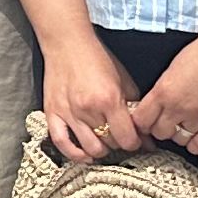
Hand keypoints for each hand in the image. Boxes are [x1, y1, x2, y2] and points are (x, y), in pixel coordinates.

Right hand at [39, 32, 146, 161]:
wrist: (67, 43)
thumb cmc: (97, 58)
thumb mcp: (124, 80)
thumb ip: (134, 108)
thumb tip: (145, 134)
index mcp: (109, 99)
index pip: (128, 138)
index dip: (136, 142)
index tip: (136, 140)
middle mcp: (88, 109)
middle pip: (111, 143)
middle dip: (120, 142)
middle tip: (121, 136)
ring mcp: (69, 113)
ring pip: (90, 148)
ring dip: (102, 149)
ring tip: (105, 142)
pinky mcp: (52, 113)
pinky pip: (61, 142)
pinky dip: (74, 154)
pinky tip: (84, 155)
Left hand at [132, 32, 197, 153]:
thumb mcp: (174, 66)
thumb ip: (164, 90)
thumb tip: (157, 105)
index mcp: (165, 91)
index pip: (142, 120)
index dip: (143, 121)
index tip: (147, 120)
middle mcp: (181, 107)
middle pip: (159, 132)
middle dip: (161, 127)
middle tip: (169, 120)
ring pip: (180, 140)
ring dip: (181, 133)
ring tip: (187, 122)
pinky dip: (197, 142)